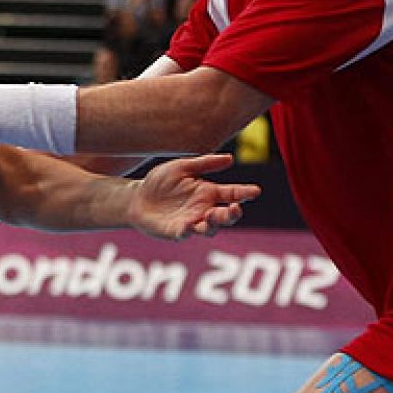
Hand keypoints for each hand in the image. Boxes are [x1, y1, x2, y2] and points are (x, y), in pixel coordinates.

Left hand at [130, 153, 259, 239]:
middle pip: (226, 216)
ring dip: (215, 224)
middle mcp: (204, 210)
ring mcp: (192, 222)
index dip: (244, 193)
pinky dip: (190, 231)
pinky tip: (190, 225)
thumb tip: (230, 158)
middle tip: (235, 208)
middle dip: (233, 214)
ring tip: (212, 215)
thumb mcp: (181, 167)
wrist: (136, 197)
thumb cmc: (159, 182)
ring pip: (211, 228)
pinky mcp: (177, 232)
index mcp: (208, 193)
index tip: (255, 191)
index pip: (232, 193)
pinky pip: (187, 234)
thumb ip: (205, 163)